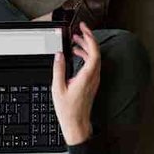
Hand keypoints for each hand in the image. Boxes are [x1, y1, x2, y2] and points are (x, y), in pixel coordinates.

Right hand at [51, 23, 100, 145]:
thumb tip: (59, 55)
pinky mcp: (92, 83)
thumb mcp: (58, 88)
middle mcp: (93, 77)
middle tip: (78, 31)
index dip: (90, 38)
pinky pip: (92, 65)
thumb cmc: (68, 110)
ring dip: (86, 47)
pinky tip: (76, 55)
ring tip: (74, 41)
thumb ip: (59, 69)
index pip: (94, 52)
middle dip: (87, 39)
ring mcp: (94, 80)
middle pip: (96, 53)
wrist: (77, 124)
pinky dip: (85, 56)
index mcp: (87, 76)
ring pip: (95, 58)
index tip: (84, 28)